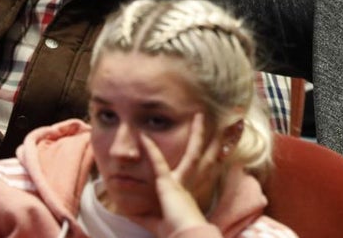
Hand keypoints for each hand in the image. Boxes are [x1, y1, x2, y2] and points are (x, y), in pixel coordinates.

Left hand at [138, 114, 220, 237]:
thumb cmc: (173, 233)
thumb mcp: (154, 222)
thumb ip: (142, 214)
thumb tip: (126, 209)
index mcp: (186, 192)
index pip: (197, 170)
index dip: (206, 158)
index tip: (214, 147)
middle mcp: (188, 184)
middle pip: (203, 158)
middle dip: (211, 141)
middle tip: (217, 125)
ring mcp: (181, 182)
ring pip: (193, 153)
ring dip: (197, 134)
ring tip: (200, 116)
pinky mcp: (169, 184)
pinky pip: (158, 163)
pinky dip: (150, 150)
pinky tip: (145, 137)